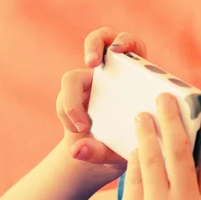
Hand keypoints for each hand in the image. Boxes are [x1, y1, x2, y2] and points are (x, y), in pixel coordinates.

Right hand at [56, 27, 146, 174]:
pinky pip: (63, 100)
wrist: (102, 160)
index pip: (134, 46)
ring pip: (72, 77)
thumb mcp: (119, 153)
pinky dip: (67, 114)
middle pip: (101, 40)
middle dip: (94, 43)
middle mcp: (112, 76)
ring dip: (71, 101)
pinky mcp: (72, 97)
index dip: (127, 41)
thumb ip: (100, 151)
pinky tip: (77, 130)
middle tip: (92, 62)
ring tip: (81, 126)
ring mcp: (90, 85)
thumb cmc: (124, 150)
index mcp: (136, 79)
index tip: (120, 51)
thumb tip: (75, 149)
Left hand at [116, 93, 200, 199]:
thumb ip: (197, 193)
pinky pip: (134, 178)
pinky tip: (133, 147)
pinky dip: (133, 159)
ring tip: (141, 115)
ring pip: (152, 159)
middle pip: (181, 152)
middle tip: (166, 97)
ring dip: (147, 133)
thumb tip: (182, 154)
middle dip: (173, 120)